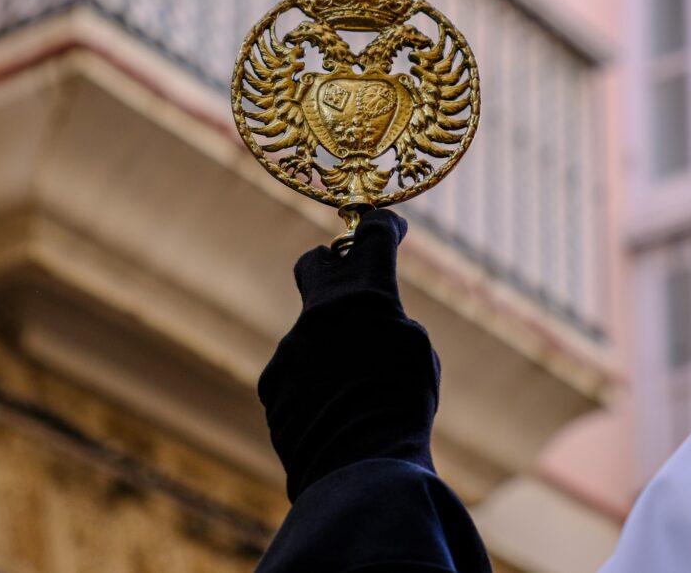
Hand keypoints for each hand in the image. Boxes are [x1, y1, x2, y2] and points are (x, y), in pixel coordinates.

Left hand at [258, 208, 439, 501]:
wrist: (361, 465)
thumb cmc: (404, 405)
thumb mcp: (419, 351)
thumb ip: (390, 320)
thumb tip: (370, 321)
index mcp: (367, 295)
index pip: (374, 236)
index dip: (384, 225)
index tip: (390, 227)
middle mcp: (321, 311)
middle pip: (315, 262)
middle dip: (331, 262)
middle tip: (348, 278)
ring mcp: (290, 347)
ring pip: (311, 331)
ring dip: (330, 346)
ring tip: (355, 386)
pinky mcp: (271, 383)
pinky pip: (295, 370)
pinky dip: (313, 382)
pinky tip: (333, 410)